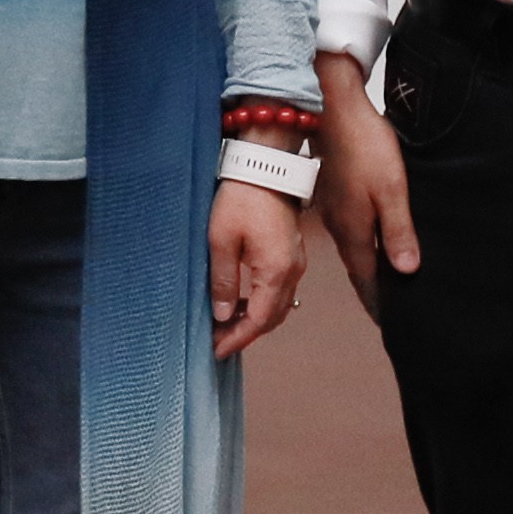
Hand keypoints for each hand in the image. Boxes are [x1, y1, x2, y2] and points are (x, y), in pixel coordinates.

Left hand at [205, 181, 314, 363]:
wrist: (265, 164)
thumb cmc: (241, 197)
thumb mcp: (221, 240)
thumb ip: (224, 282)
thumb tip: (223, 315)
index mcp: (276, 271)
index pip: (260, 320)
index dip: (238, 339)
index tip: (216, 350)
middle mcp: (293, 271)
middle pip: (273, 317)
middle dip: (246, 333)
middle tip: (218, 341)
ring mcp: (296, 261)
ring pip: (279, 305)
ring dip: (255, 318)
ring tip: (225, 324)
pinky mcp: (291, 251)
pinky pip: (280, 288)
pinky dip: (262, 302)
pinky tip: (241, 301)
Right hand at [313, 54, 417, 312]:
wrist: (332, 108)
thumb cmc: (364, 145)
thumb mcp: (391, 188)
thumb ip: (397, 231)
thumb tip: (406, 271)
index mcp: (354, 232)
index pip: (367, 281)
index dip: (380, 305)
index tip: (393, 326)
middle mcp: (340, 228)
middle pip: (359, 270)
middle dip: (374, 293)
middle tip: (392, 314)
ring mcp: (334, 212)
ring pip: (354, 251)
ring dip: (369, 270)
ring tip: (386, 284)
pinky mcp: (334, 196)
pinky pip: (350, 232)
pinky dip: (363, 247)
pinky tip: (372, 242)